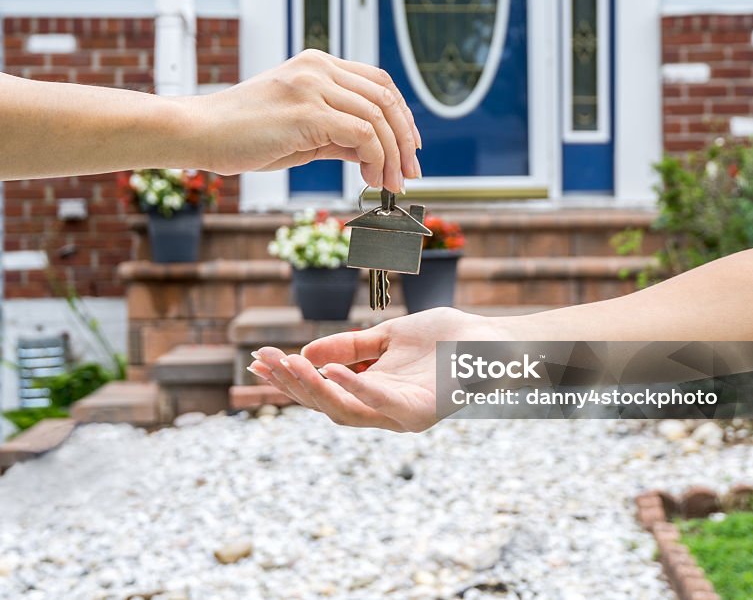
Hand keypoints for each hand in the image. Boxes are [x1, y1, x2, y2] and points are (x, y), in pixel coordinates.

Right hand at [194, 49, 421, 192]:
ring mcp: (313, 86)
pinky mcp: (307, 111)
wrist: (200, 133)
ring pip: (378, 116)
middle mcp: (318, 68)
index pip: (378, 82)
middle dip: (405, 138)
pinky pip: (361, 134)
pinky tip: (371, 178)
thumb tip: (375, 153)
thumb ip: (339, 136)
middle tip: (410, 172)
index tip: (409, 147)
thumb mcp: (301, 132)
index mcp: (317, 65)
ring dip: (393, 155)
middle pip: (386, 97)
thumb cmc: (243, 135)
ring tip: (392, 184)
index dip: (402, 114)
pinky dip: (375, 159)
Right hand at [247, 308, 484, 431]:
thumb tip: (307, 352)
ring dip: (316, 388)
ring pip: (347, 411)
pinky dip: (357, 388)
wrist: (494, 339)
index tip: (257, 361)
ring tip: (291, 364)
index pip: (322, 390)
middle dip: (292, 384)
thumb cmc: (447, 338)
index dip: (289, 379)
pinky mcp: (422, 414)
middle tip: (264, 361)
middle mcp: (383, 411)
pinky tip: (333, 371)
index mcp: (373, 393)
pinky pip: (383, 406)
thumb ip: (351, 346)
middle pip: (327, 405)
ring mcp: (402, 416)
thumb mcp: (388, 336)